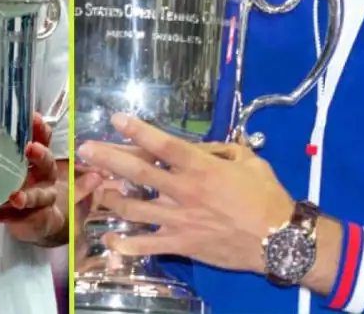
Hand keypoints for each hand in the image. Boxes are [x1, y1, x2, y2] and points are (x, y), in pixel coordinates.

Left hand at [0, 113, 68, 245]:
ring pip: (38, 197)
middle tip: (30, 148)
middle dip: (41, 156)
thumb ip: (4, 150)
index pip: (45, 141)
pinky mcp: (34, 219)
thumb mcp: (15, 166)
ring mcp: (42, 200)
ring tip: (14, 197)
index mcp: (41, 161)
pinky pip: (17, 218)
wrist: (40, 220)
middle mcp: (45, 178)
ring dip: (26, 196)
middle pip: (47, 165)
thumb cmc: (24, 185)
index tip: (34, 118)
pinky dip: (0, 215)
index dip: (41, 130)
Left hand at [77, 114, 294, 274]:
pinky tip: (109, 238)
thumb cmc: (266, 196)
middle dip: (109, 159)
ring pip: (134, 208)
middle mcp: (185, 191)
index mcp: (202, 167)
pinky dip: (125, 243)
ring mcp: (180, 220)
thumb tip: (203, 147)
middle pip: (139, 173)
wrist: (278, 239)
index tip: (116, 119)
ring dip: (111, 198)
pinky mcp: (181, 244)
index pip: (164, 145)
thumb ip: (222, 150)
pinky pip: (147, 244)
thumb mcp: (249, 161)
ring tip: (96, 189)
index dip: (138, 131)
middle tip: (86, 151)